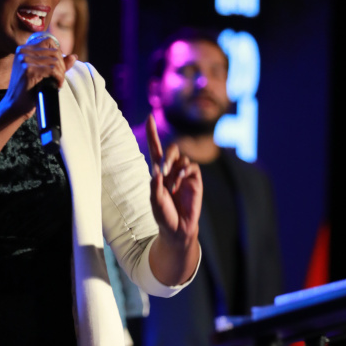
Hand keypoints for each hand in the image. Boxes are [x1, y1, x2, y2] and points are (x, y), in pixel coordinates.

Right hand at [4, 33, 76, 118]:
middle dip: (62, 66)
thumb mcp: (42, 73)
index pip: (49, 42)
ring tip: (58, 83)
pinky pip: (53, 70)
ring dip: (61, 74)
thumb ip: (57, 63)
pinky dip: (59, 78)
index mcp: (23, 49)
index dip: (59, 55)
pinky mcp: (28, 70)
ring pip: (55, 61)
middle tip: (59, 78)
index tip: (58, 69)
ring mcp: (25, 60)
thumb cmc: (28, 91)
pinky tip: (57, 85)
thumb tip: (74, 56)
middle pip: (54, 51)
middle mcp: (23, 52)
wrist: (15, 106)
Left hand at [146, 113, 201, 248]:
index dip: (152, 133)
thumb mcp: (154, 201)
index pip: (155, 148)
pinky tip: (179, 184)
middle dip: (168, 155)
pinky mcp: (196, 180)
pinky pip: (192, 167)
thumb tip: (157, 170)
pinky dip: (184, 173)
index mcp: (158, 172)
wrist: (178, 229)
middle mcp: (172, 170)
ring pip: (182, 158)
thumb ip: (154, 186)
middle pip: (172, 149)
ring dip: (175, 168)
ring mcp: (185, 174)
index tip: (149, 117)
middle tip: (163, 170)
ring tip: (172, 186)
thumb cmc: (163, 215)